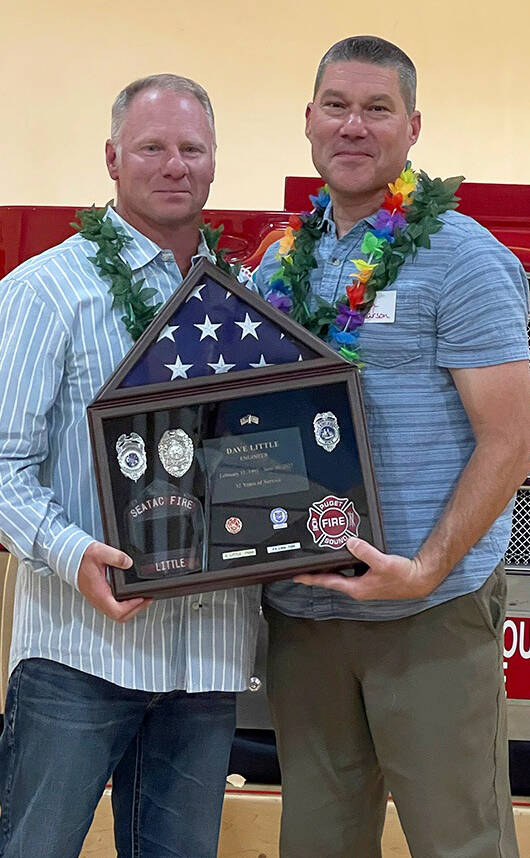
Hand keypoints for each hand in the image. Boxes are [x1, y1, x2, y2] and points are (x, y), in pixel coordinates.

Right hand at [78, 541, 151, 621]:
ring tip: (142, 598)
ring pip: (116, 614)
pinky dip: (124, 605)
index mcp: (99, 593)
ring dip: (131, 609)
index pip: (118, 611)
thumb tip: (129, 563)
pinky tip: (130, 596)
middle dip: (136, 610)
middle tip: (147, 599)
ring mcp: (98, 600)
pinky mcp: (99, 596)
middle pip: (119, 616)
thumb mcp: (100, 552)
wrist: (71, 557)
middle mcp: (98, 600)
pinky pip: (113, 607)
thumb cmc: (83, 557)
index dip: (132, 607)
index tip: (142, 597)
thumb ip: (116, 557)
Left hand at [294, 537, 439, 600]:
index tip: (297, 576)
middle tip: (302, 568)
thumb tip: (350, 543)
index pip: (328, 582)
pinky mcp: (369, 580)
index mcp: (356, 588)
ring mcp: (363, 585)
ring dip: (329, 569)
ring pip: (341, 576)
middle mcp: (358, 589)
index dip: (311, 578)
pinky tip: (342, 557)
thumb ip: (365, 552)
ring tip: (317, 562)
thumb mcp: (382, 562)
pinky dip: (343, 565)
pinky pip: (350, 572)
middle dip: (316, 574)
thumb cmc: (403, 576)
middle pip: (331, 580)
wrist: (418, 580)